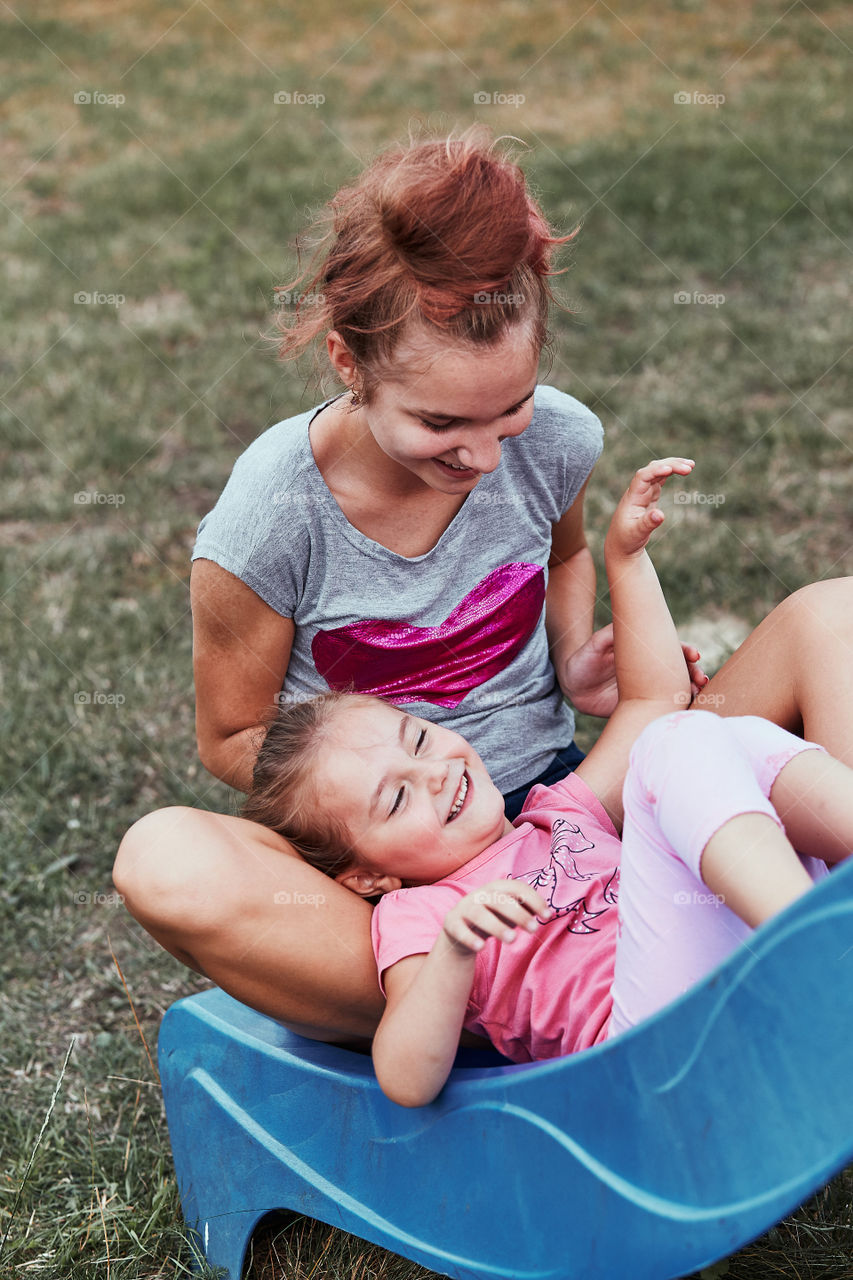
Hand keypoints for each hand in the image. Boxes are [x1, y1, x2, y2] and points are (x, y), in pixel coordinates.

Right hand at [442, 880, 550, 953]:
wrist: (459, 930)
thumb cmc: (492, 918)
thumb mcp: (509, 912)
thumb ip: (526, 909)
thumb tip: (547, 911)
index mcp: (496, 888)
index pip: (516, 887)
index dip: (533, 899)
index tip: (548, 915)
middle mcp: (479, 895)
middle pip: (498, 900)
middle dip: (518, 913)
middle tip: (534, 929)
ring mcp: (464, 908)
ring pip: (479, 914)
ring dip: (496, 926)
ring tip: (512, 939)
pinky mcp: (451, 923)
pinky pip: (460, 930)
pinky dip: (470, 938)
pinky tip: (481, 948)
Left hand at [564, 629, 707, 717]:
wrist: (572, 686)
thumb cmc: (583, 659)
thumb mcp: (594, 645)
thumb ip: (609, 635)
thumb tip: (626, 622)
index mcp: (643, 651)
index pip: (670, 648)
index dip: (684, 650)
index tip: (694, 655)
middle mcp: (650, 669)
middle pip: (679, 669)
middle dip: (693, 672)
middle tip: (700, 680)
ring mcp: (648, 687)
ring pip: (675, 688)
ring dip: (689, 690)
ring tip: (696, 694)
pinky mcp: (641, 705)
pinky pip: (662, 706)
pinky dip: (675, 707)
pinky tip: (684, 708)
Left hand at [604, 457, 693, 560]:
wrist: (621, 543)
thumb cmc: (627, 539)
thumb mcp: (637, 534)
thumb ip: (648, 523)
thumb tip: (660, 515)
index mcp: (632, 497)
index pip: (643, 477)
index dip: (656, 471)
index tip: (670, 469)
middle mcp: (637, 491)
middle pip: (652, 469)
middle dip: (670, 465)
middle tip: (689, 468)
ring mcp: (644, 491)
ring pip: (657, 471)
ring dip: (672, 466)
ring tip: (691, 466)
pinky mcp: (649, 495)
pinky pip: (660, 479)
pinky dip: (671, 473)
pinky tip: (682, 470)